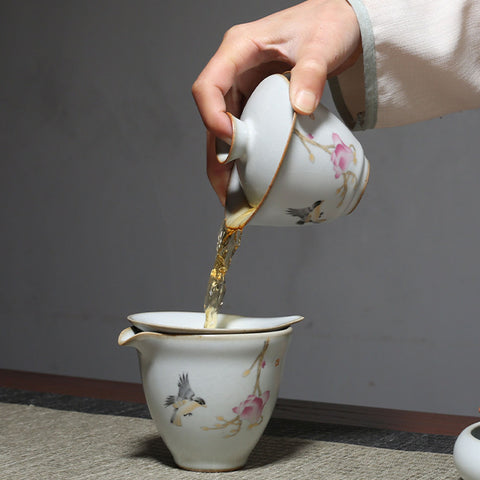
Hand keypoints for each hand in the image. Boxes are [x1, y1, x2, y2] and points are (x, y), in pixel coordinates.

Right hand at [192, 0, 360, 204]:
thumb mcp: (322, 44)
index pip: (209, 85)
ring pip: (223, 128)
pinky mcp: (255, 100)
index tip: (231, 142)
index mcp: (239, 49)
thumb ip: (311, 73)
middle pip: (211, 115)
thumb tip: (300, 108)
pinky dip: (242, 155)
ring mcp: (243, 87)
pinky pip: (242, 129)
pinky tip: (248, 177)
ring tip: (233, 194)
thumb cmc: (326, 24)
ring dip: (226, 161)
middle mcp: (235, 70)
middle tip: (225, 189)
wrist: (338, 24)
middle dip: (216, 154)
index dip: (211, 116)